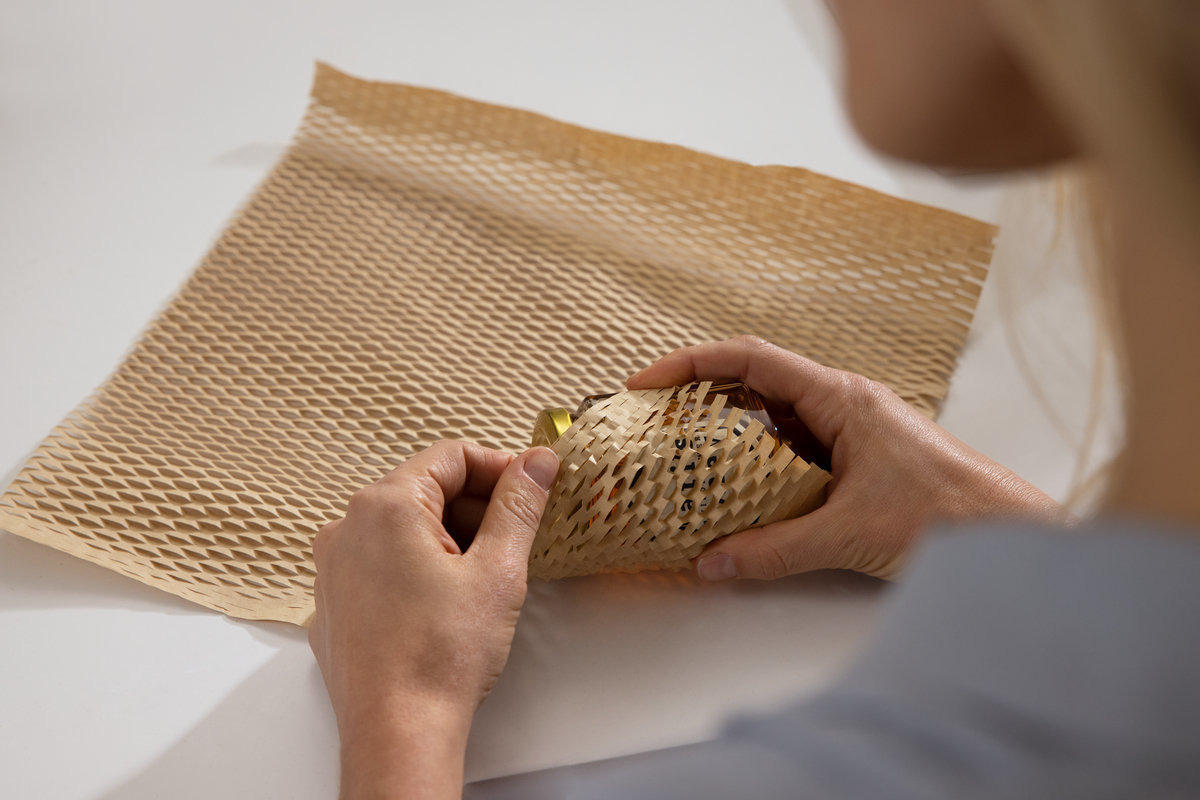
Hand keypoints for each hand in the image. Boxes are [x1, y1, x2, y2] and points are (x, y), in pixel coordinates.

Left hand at [308, 441, 557, 799]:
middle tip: (514, 539)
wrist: (398, 732)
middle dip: (475, 506)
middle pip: (424, 489)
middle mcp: (348, 527)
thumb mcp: (498, 570)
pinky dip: (416, 567)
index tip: (529, 488)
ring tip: (483, 578)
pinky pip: (380, 562)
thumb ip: (519, 505)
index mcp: (386, 506)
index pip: (451, 457)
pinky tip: (445, 603)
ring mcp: (334, 566)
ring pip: (402, 527)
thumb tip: (536, 463)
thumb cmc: (441, 657)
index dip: (499, 467)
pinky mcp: (334, 602)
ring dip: (448, 537)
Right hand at [628, 336, 1070, 581]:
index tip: (647, 384)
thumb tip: (714, 562)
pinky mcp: (855, 458)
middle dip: (699, 399)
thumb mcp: (849, 533)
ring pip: (772, 420)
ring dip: (727, 435)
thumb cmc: (948, 514)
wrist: (1007, 533)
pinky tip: (737, 492)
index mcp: (839, 398)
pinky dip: (756, 463)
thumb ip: (775, 549)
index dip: (690, 364)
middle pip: (754, 384)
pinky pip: (791, 449)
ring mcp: (849, 430)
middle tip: (654, 425)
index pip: (749, 359)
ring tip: (683, 460)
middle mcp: (841, 404)